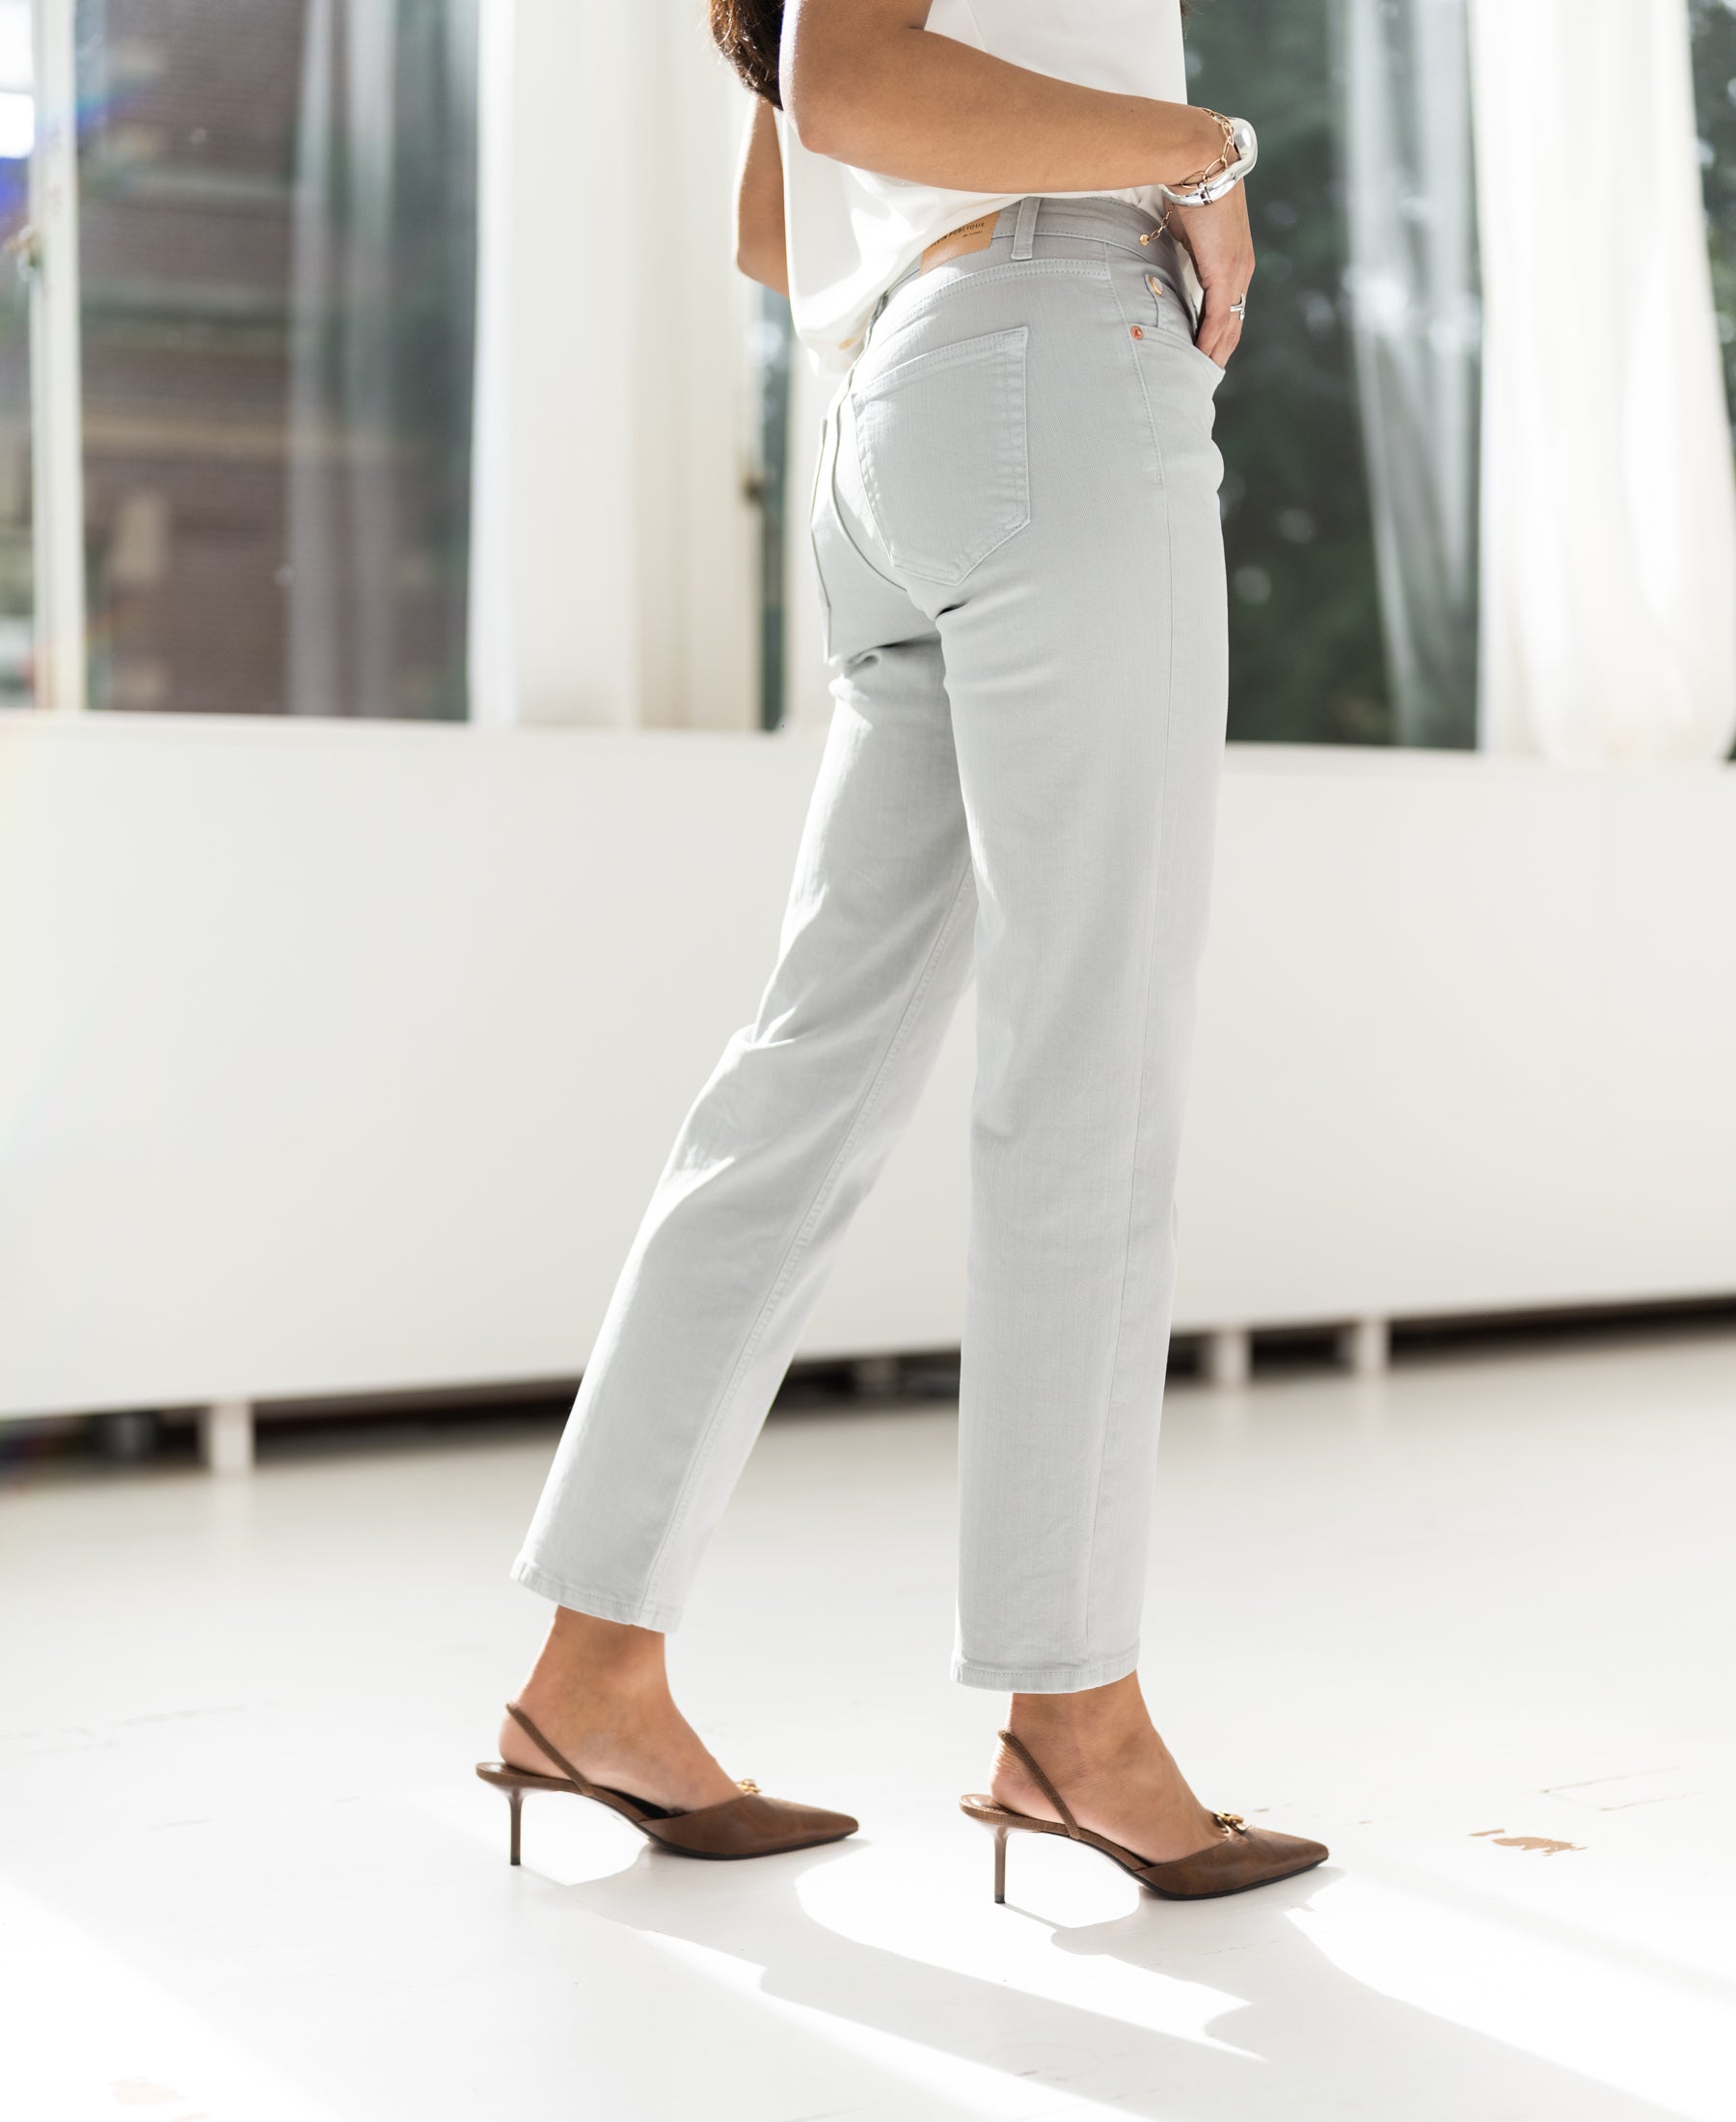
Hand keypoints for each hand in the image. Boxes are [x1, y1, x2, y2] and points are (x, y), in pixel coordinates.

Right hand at [1167, 183, 1253, 368]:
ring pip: (1230, 326)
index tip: (1208, 353)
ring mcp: (1236, 272)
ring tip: (1202, 376)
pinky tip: (1199, 358)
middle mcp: (1242, 269)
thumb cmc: (1190, 186)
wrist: (1200, 162)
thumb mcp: (1186, 226)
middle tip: (1206, 376)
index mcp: (1236, 259)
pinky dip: (1209, 340)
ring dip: (1216, 353)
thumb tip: (1168, 253)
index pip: (1231, 306)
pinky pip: (1218, 317)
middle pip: (1235, 323)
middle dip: (1221, 351)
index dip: (1221, 333)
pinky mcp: (1224, 272)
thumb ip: (1184, 248)